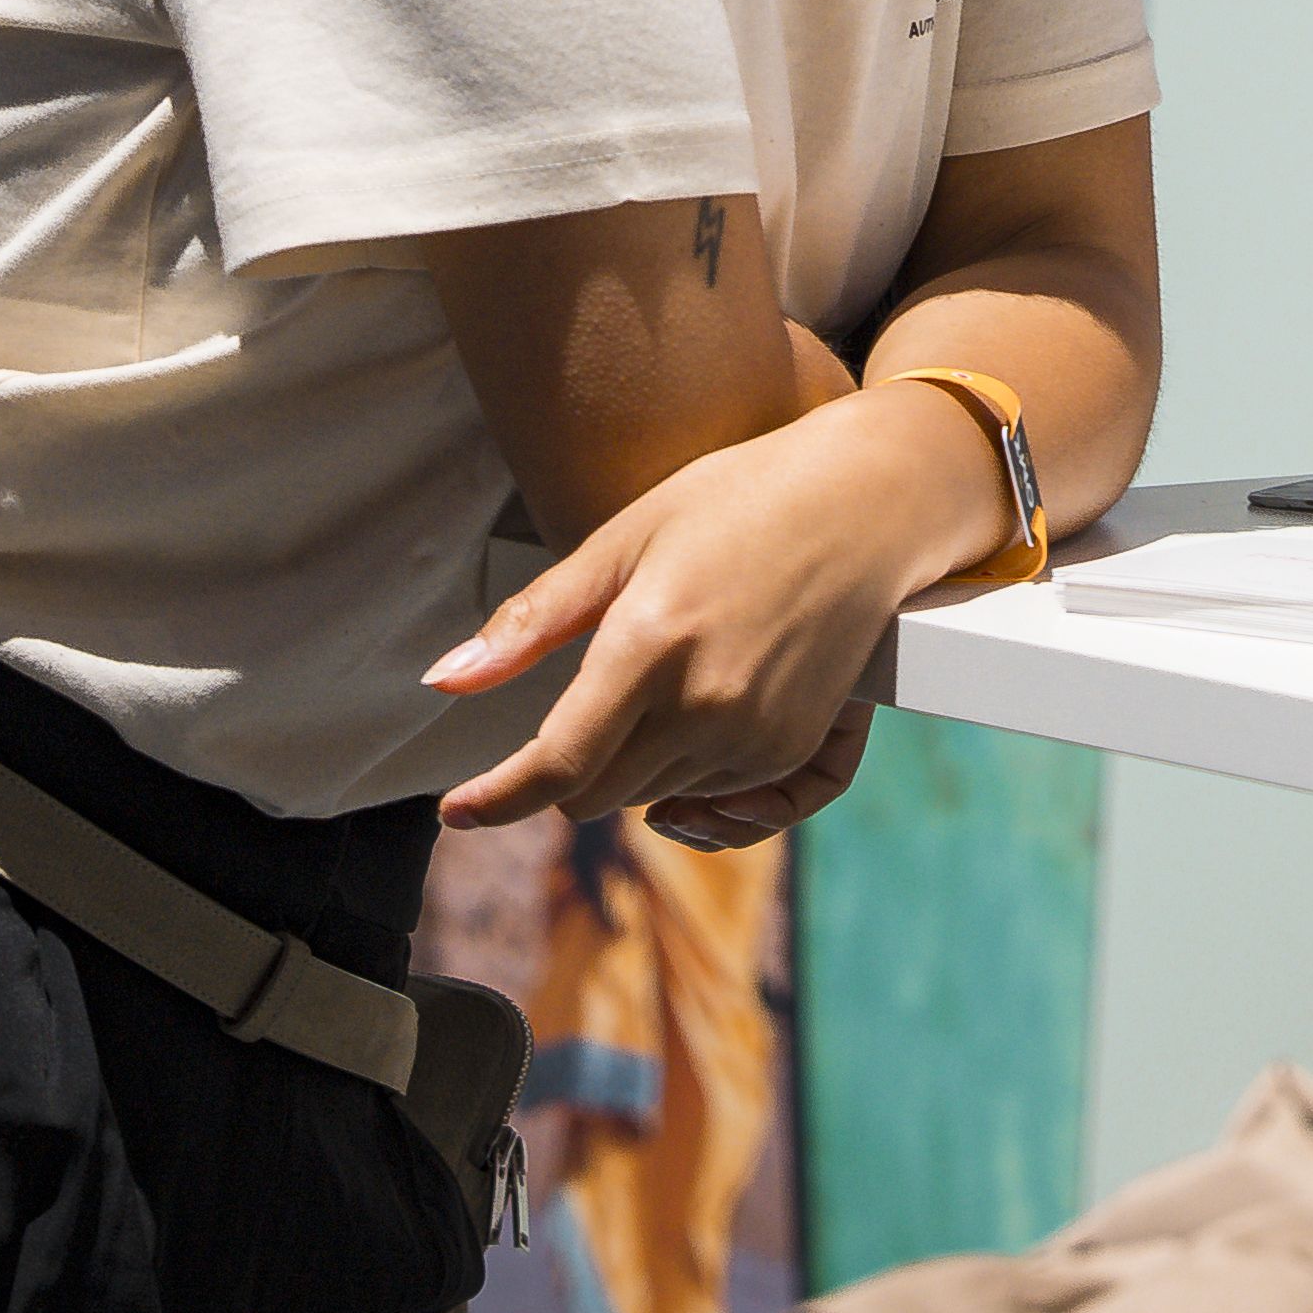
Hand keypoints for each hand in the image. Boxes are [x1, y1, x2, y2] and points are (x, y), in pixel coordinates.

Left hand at [422, 387, 992, 834]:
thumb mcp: (625, 540)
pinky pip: (708, 793)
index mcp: (651, 645)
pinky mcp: (791, 749)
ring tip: (654, 678)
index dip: (496, 798)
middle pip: (593, 795)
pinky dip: (681, 765)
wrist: (869, 502)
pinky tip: (695, 699)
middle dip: (564, 769)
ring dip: (626, 765)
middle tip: (579, 699)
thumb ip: (533, 623)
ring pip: (648, 798)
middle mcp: (705, 705)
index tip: (458, 811)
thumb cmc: (739, 501)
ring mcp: (755, 736)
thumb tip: (444, 681)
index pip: (555, 764)